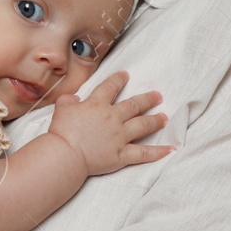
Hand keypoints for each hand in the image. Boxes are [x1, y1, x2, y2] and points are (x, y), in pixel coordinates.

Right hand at [48, 69, 172, 175]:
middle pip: (134, 105)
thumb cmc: (62, 132)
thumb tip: (74, 98)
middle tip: (158, 96)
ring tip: (164, 117)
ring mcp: (120, 136)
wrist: (67, 154)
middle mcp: (113, 118)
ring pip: (143, 125)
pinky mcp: (123, 154)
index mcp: (97, 105)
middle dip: (147, 99)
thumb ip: (68, 101)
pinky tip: (170, 149)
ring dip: (155, 120)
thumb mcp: (61, 109)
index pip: (110, 87)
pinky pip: (144, 153)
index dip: (118, 80)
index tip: (126, 75)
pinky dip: (158, 152)